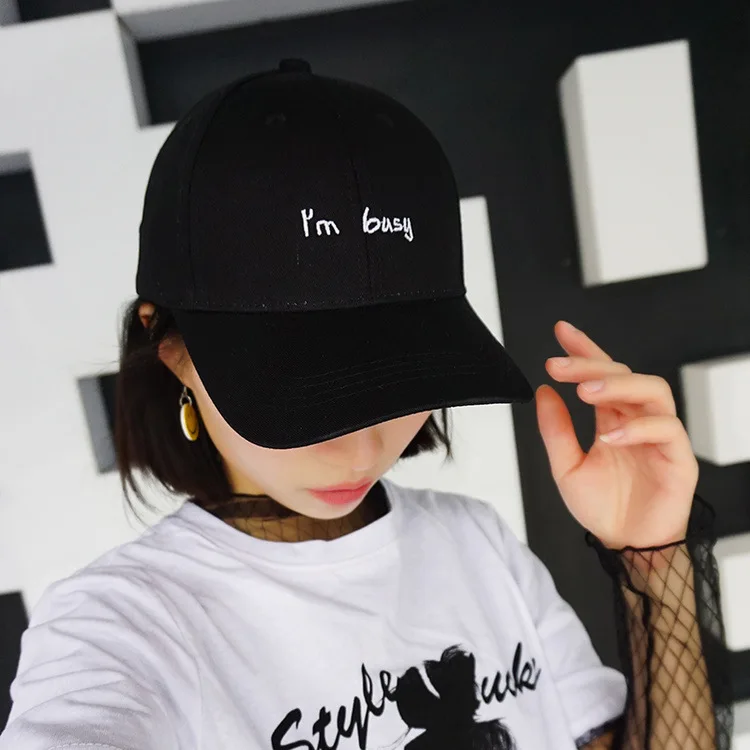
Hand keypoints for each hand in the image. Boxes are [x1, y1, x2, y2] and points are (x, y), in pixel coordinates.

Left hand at [535, 321, 698, 549]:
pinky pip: (667, 430)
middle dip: (590, 364)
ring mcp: (660, 437)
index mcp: (612, 418)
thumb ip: (555, 430)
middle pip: (624, 375)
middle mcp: (637, 421)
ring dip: (618, 385)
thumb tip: (543, 392)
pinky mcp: (679, 458)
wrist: (625, 547)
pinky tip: (609, 436)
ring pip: (652, 391)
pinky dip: (637, 428)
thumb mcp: (566, 467)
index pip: (602, 373)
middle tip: (558, 365)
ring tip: (584, 390)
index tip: (560, 332)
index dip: (585, 349)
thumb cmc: (603, 508)